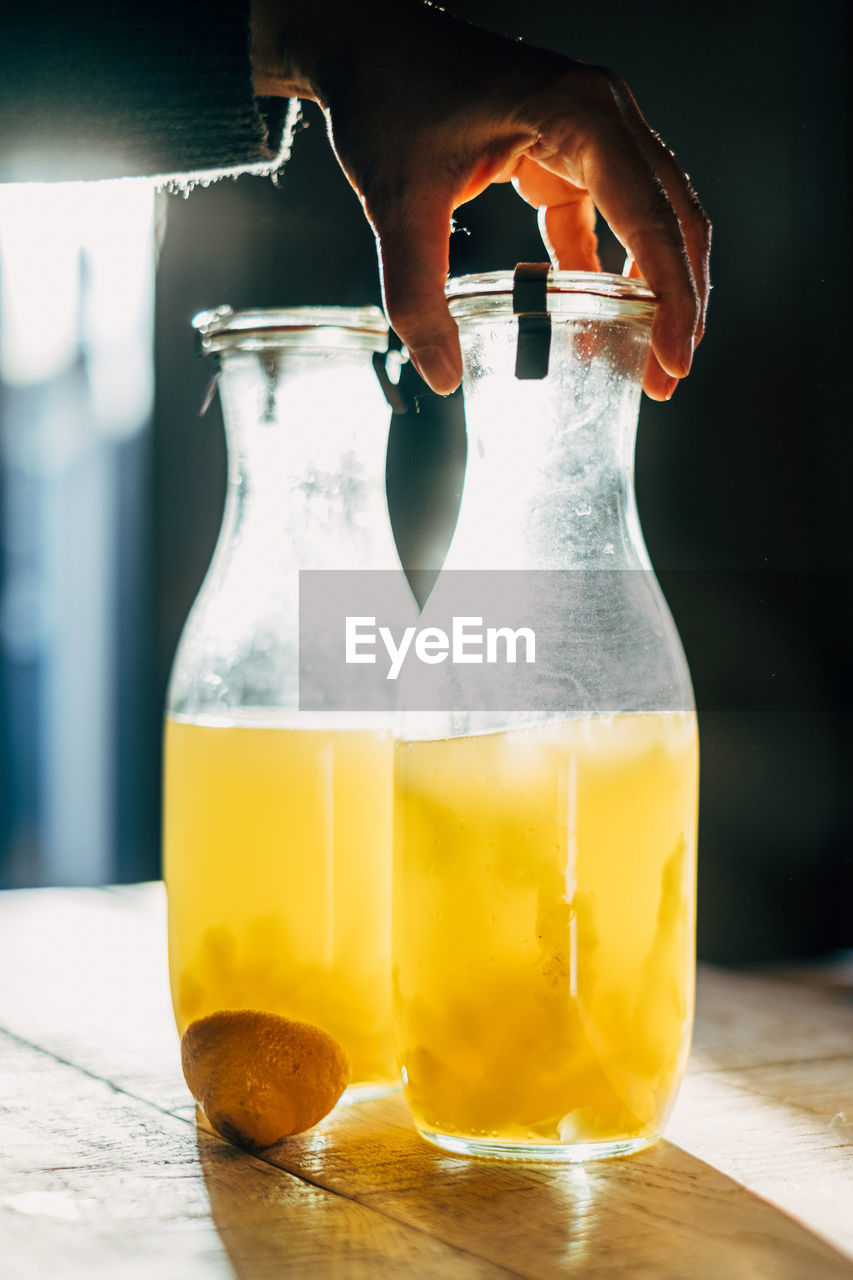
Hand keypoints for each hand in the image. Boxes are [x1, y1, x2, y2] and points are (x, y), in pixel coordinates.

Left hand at [251, 0, 710, 398]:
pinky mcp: (571, 148)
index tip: (674, 358)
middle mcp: (604, 113)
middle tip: (669, 376)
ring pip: (654, 217)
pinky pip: (612, 215)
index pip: (649, 217)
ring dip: (656, 287)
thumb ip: (417, 293)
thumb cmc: (387, 98)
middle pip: (672, 218)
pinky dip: (613, 269)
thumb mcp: (398, 205)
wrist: (368, 43)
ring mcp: (594, 129)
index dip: (670, 295)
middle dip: (678, 301)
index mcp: (580, 114)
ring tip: (650, 356)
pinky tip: (604, 319)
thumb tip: (442, 373)